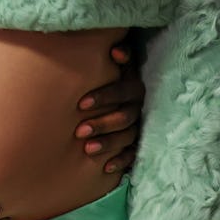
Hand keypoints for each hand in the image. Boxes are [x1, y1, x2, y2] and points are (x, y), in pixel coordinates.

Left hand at [76, 39, 144, 173]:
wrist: (123, 90)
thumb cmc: (113, 73)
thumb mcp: (117, 63)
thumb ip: (120, 55)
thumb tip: (116, 50)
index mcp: (135, 87)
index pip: (122, 92)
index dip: (103, 97)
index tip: (80, 103)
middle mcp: (140, 107)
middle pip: (125, 117)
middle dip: (102, 124)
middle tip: (78, 131)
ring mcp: (141, 125)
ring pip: (127, 137)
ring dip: (108, 143)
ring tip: (87, 149)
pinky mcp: (140, 142)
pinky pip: (133, 155)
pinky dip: (121, 161)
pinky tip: (106, 168)